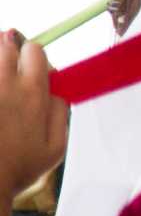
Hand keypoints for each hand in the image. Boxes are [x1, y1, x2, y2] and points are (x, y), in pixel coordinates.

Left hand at [0, 32, 66, 201]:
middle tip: (8, 72)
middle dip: (9, 52)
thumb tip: (57, 92)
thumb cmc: (17, 170)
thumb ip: (61, 114)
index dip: (33, 57)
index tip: (32, 70)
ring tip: (2, 88)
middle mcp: (5, 84)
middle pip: (6, 45)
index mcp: (33, 93)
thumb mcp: (56, 148)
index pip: (35, 50)